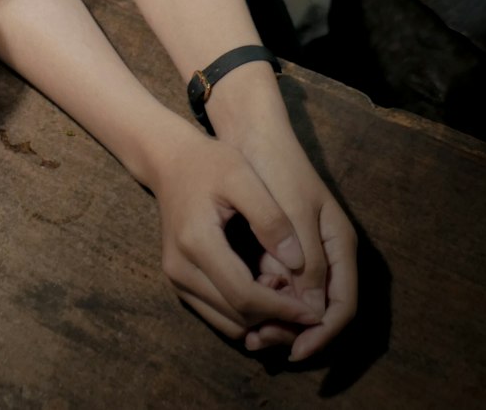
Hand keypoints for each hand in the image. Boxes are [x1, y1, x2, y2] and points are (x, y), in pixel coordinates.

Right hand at [152, 133, 329, 344]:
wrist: (170, 162)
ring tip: (287, 294)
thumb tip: (297, 263)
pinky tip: (265, 292)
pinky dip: (245, 314)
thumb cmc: (209, 163)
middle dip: (276, 319)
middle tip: (307, 306)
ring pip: (228, 323)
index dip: (282, 308)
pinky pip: (217, 315)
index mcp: (196, 241)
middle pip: (237, 316)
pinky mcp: (179, 282)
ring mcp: (176, 279)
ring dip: (262, 320)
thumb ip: (270, 218)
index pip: (244, 295)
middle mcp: (180, 268)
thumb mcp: (243, 176)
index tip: (315, 311)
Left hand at [233, 133, 357, 360]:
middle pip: (320, 309)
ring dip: (276, 317)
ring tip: (247, 330)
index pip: (343, 305)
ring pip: (297, 300)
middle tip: (260, 343)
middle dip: (294, 331)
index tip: (294, 351)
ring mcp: (305, 250)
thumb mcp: (294, 213)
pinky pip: (279, 284)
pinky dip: (264, 297)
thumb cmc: (275, 167)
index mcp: (340, 244)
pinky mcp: (280, 246)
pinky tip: (240, 302)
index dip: (322, 334)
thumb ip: (308, 260)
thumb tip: (312, 309)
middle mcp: (327, 252)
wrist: (250, 133)